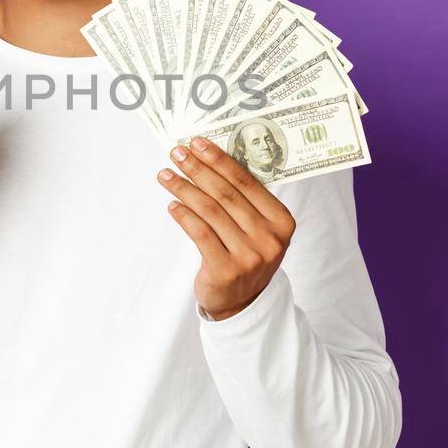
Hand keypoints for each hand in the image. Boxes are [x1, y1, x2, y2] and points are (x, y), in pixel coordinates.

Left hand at [158, 135, 296, 319]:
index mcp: (282, 221)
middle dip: (198, 169)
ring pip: (211, 211)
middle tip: (177, 153)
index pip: (247, 182)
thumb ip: (244, 201)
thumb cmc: (246, 256)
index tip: (198, 143)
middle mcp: (269, 238)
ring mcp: (249, 256)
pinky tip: (172, 205)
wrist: (242, 304)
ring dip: (184, 189)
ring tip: (166, 175)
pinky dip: (184, 216)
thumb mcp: (257, 229)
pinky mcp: (226, 270)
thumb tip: (208, 159)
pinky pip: (200, 234)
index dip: (220, 160)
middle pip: (227, 194)